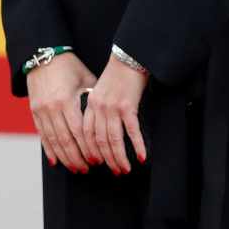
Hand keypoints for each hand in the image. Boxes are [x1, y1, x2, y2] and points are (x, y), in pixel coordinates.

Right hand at [25, 52, 96, 172]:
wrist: (43, 55)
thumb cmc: (70, 67)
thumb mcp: (86, 80)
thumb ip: (93, 100)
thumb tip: (107, 119)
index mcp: (67, 100)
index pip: (79, 132)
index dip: (88, 148)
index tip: (97, 160)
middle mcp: (52, 109)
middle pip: (66, 141)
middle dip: (77, 158)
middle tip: (87, 169)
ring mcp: (41, 111)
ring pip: (53, 142)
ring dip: (65, 158)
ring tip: (75, 168)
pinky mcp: (34, 112)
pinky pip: (42, 136)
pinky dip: (49, 150)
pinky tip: (56, 162)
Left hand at [82, 55, 147, 174]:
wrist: (129, 57)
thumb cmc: (118, 74)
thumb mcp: (100, 90)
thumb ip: (97, 107)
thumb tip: (102, 128)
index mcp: (90, 104)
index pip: (86, 134)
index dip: (90, 151)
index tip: (96, 163)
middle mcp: (98, 107)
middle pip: (99, 141)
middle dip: (107, 160)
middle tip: (115, 171)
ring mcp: (112, 107)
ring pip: (113, 140)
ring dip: (120, 158)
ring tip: (126, 169)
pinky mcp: (128, 106)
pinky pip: (132, 131)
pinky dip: (137, 145)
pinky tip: (142, 156)